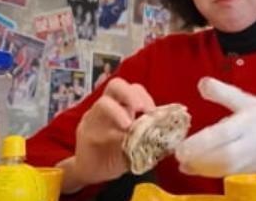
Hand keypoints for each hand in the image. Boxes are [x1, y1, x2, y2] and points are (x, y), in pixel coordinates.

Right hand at [61, 78, 154, 192]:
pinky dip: (110, 135)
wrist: (93, 170)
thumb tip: (170, 131)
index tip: (153, 112)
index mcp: (122, 105)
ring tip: (128, 126)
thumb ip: (148, 134)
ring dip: (119, 112)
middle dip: (131, 94)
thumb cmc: (117, 152)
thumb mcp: (136, 142)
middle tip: (142, 109)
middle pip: (115, 85)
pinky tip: (119, 143)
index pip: (133, 89)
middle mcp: (107, 107)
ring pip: (103, 104)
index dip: (144, 96)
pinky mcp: (85, 134)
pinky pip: (96, 129)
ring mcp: (93, 118)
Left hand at [175, 78, 255, 177]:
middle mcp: (250, 143)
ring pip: (226, 169)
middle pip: (225, 157)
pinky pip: (229, 174)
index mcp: (248, 122)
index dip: (201, 143)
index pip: (224, 134)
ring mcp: (252, 159)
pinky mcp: (252, 170)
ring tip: (184, 163)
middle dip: (200, 159)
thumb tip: (201, 83)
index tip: (181, 148)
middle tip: (179, 156)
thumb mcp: (248, 100)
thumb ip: (224, 93)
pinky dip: (211, 173)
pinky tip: (194, 168)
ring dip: (203, 168)